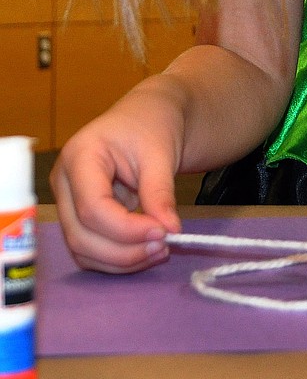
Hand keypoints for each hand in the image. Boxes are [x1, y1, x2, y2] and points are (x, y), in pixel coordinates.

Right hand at [50, 89, 183, 273]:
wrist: (147, 117)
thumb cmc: (151, 125)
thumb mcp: (160, 153)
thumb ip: (160, 192)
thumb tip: (169, 230)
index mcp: (79, 156)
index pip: (92, 207)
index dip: (126, 229)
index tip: (163, 232)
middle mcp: (64, 182)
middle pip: (81, 235)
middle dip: (124, 251)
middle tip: (164, 246)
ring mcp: (67, 201)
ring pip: (83, 249)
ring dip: (122, 260)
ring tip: (160, 250)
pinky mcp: (78, 216)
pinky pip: (91, 249)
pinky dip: (118, 257)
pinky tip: (147, 249)